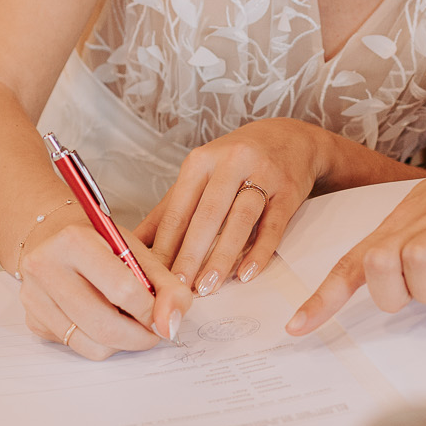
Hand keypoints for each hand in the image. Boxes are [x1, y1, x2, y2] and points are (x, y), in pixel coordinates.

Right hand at [17, 217, 190, 359]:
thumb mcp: (139, 252)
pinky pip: (76, 347)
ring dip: (121, 343)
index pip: (122, 289)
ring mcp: (34, 297)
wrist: (57, 238)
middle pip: (103, 325)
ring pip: (91, 345)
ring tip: (130, 323)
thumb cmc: (101, 244)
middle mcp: (45, 267)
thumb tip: (171, 325)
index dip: (151, 311)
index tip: (165, 317)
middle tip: (154, 331)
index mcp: (74, 241)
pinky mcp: (32, 320)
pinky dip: (100, 342)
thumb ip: (166, 286)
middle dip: (139, 336)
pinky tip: (104, 320)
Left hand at [137, 119, 326, 295]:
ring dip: (222, 256)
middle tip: (179, 288)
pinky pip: (273, 225)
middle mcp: (231, 163)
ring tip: (208, 286)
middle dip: (190, 254)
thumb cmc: (236, 162)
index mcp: (201, 161)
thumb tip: (134, 245)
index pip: (179, 209)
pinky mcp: (289, 191)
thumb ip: (169, 211)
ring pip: (239, 220)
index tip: (155, 276)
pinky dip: (259, 251)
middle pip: (207, 215)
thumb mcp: (200, 176)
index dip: (166, 245)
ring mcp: (263, 175)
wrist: (290, 138)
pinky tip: (247, 273)